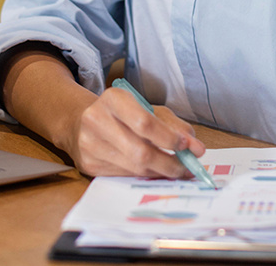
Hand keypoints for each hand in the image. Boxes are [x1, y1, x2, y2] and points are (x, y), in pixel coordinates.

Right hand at [68, 86, 205, 178]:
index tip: (189, 146)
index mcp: (113, 99)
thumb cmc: (120, 113)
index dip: (169, 138)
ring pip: (133, 167)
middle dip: (169, 163)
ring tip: (177, 171)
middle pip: (140, 151)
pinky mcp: (88, 165)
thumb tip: (196, 147)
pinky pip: (124, 176)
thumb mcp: (146, 108)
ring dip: (160, 172)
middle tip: (188, 168)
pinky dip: (144, 176)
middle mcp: (97, 120)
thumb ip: (172, 125)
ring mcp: (90, 145)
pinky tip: (155, 172)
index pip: (145, 123)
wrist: (79, 121)